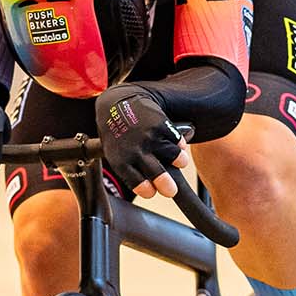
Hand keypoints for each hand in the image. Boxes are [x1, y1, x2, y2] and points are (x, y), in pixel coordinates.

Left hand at [96, 84, 191, 198]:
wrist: (118, 103)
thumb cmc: (118, 133)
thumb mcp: (115, 153)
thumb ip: (130, 169)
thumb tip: (153, 186)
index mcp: (121, 161)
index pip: (138, 183)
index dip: (148, 190)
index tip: (153, 192)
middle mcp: (136, 150)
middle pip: (158, 175)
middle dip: (168, 186)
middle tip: (172, 190)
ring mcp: (150, 137)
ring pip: (175, 158)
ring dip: (180, 161)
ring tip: (180, 161)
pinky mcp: (162, 125)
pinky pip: (179, 142)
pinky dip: (180, 145)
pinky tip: (176, 144)